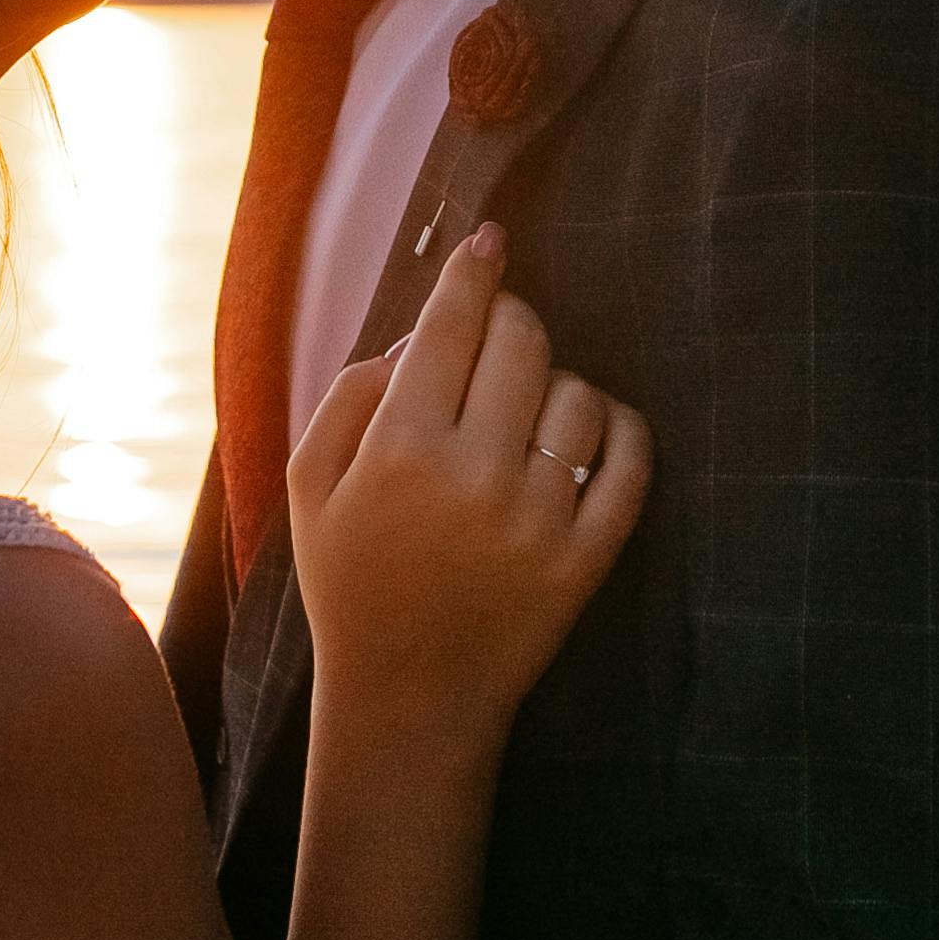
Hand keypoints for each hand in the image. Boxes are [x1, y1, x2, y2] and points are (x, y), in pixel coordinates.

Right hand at [287, 223, 649, 749]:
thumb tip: (420, 336)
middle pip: (524, 341)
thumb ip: (351, 394)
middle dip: (510, 322)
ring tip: (525, 413)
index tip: (490, 240)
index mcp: (399, 449)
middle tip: (493, 341)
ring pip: (579, 394)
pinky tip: (589, 433)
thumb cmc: (351, 581)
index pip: (451, 325)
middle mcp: (475, 476)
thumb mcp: (308, 483)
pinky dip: (620, 431)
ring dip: (555, 385)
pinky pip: (631, 462)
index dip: (474, 270)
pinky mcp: (586, 558)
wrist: (407, 699)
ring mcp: (540, 519)